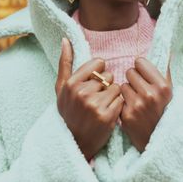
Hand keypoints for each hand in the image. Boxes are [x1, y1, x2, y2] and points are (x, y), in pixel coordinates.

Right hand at [55, 37, 123, 160]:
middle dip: (105, 85)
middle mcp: (82, 93)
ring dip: (113, 96)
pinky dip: (118, 106)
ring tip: (102, 106)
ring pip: (116, 87)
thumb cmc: (68, 111)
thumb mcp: (61, 88)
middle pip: (108, 75)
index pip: (98, 63)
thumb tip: (65, 39)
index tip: (93, 83)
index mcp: (71, 83)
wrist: (75, 142)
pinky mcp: (107, 117)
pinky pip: (121, 100)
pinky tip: (108, 114)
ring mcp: (95, 105)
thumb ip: (65, 62)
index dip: (98, 72)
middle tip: (96, 98)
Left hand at [120, 56, 172, 152]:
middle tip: (141, 90)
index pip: (140, 62)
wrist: (162, 142)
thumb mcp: (170, 91)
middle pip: (129, 72)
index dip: (141, 68)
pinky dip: (123, 104)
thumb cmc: (166, 111)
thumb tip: (165, 49)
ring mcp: (137, 105)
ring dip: (128, 92)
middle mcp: (150, 95)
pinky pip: (118, 99)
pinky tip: (132, 111)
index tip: (144, 75)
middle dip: (134, 79)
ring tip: (137, 101)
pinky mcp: (126, 116)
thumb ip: (164, 70)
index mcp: (163, 86)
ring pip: (122, 85)